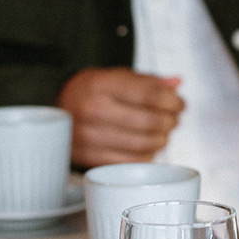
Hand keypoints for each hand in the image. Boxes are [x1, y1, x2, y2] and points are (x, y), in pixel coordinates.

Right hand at [55, 68, 183, 167]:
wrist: (59, 107)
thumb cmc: (94, 90)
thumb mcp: (118, 76)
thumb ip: (149, 81)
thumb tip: (176, 84)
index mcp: (100, 84)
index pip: (150, 94)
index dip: (173, 101)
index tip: (179, 104)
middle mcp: (92, 110)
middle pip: (149, 121)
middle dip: (170, 121)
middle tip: (173, 119)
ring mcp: (88, 137)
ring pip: (143, 144)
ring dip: (162, 139)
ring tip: (163, 132)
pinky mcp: (89, 158)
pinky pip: (130, 162)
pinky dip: (147, 155)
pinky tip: (148, 147)